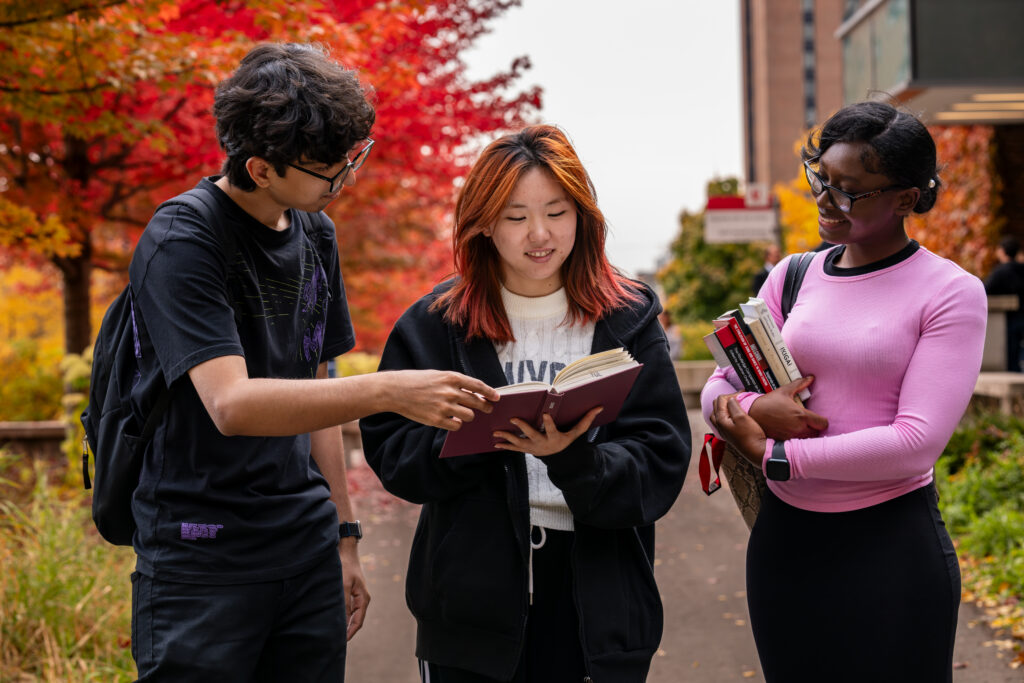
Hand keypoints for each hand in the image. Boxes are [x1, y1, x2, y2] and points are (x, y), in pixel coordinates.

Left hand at [339, 538, 369, 640]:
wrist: (345, 551)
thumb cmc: (345, 567)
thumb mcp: (343, 585)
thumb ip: (344, 604)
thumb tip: (342, 622)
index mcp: (363, 599)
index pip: (358, 621)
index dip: (350, 633)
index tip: (341, 642)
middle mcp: (361, 599)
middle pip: (355, 620)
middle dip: (346, 630)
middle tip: (335, 640)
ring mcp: (356, 596)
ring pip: (350, 615)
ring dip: (343, 623)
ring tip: (333, 632)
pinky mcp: (350, 592)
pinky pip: (347, 608)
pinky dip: (341, 615)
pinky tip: (332, 618)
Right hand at [383, 370, 500, 429]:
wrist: (395, 390)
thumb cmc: (417, 381)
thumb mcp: (438, 376)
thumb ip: (455, 384)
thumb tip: (474, 395)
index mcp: (451, 377)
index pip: (478, 386)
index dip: (490, 392)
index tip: (497, 397)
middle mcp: (450, 392)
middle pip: (477, 402)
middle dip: (485, 407)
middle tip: (488, 409)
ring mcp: (444, 406)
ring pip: (469, 416)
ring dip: (469, 416)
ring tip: (464, 414)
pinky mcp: (436, 419)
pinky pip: (457, 426)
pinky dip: (457, 424)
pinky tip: (453, 421)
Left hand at [493, 406, 602, 456]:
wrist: (557, 457)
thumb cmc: (566, 440)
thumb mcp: (576, 433)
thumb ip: (586, 420)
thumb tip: (599, 407)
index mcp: (554, 437)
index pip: (551, 429)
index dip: (548, 422)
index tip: (544, 414)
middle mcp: (542, 443)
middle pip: (531, 435)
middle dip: (522, 428)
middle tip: (513, 419)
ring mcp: (532, 448)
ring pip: (518, 443)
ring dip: (507, 437)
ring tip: (496, 432)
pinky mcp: (525, 450)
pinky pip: (513, 448)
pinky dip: (504, 445)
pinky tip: (494, 442)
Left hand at [709, 393, 766, 466]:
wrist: (757, 451)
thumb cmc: (750, 435)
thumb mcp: (742, 417)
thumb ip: (733, 405)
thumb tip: (730, 399)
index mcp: (720, 419)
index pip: (720, 399)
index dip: (732, 394)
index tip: (742, 394)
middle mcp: (719, 425)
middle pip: (717, 405)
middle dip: (727, 399)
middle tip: (740, 397)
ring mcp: (723, 430)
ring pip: (718, 413)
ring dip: (726, 406)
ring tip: (736, 403)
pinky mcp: (728, 434)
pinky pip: (722, 420)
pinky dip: (727, 413)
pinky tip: (735, 414)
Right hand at [747, 376, 827, 439]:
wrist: (752, 413)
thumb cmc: (768, 402)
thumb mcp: (784, 391)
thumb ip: (799, 385)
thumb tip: (810, 378)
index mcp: (801, 416)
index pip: (822, 423)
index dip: (822, 421)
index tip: (817, 419)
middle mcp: (798, 428)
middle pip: (816, 433)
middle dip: (814, 428)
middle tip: (808, 423)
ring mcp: (791, 436)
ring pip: (806, 439)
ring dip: (806, 434)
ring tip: (800, 428)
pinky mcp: (784, 441)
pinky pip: (795, 443)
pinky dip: (795, 439)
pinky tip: (790, 432)